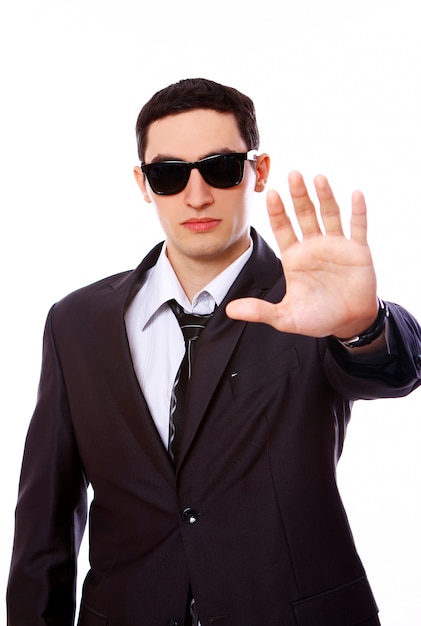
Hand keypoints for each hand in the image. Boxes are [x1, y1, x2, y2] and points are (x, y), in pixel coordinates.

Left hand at [226, 171, 378, 338]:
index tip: (270, 194)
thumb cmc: (317, 317)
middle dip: (298, 196)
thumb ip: (259, 311)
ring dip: (325, 196)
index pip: (282, 228)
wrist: (348, 323)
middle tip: (292, 174)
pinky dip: (358, 211)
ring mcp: (336, 245)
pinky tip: (355, 194)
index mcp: (294, 257)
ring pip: (329, 214)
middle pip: (304, 215)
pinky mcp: (358, 250)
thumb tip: (230, 311)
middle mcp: (313, 246)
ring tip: (318, 178)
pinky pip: (358, 227)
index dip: (277, 212)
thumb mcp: (286, 317)